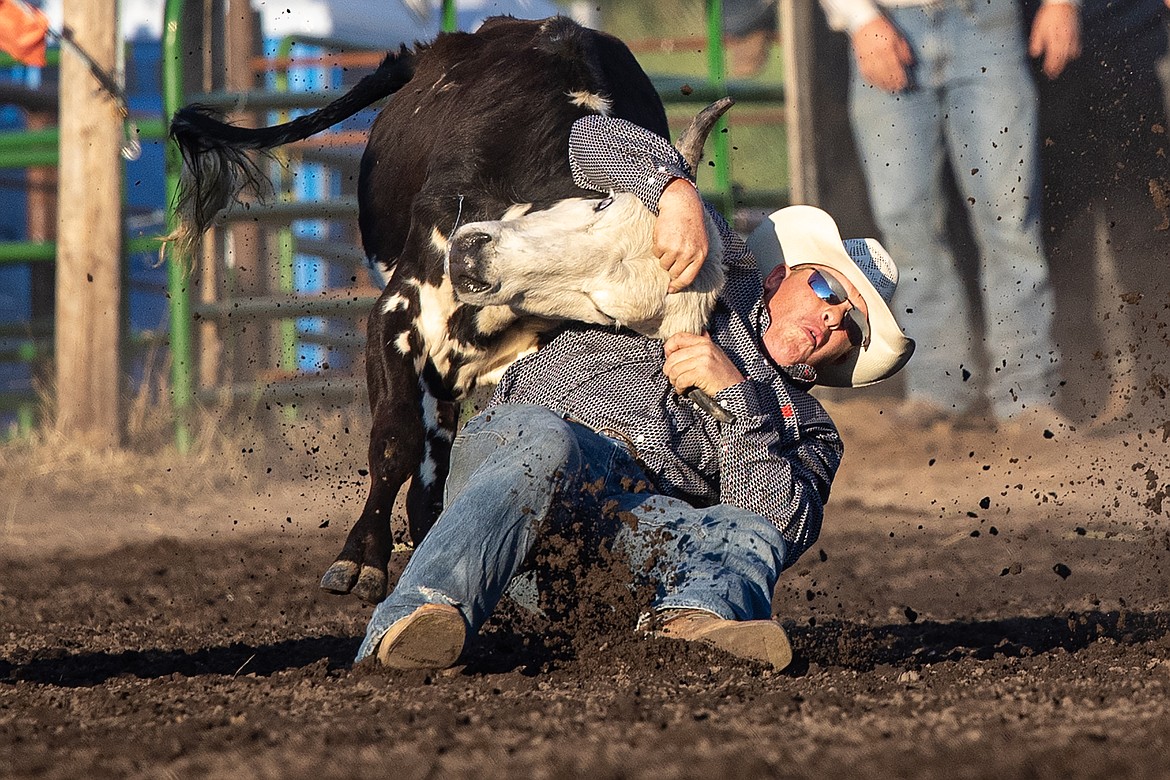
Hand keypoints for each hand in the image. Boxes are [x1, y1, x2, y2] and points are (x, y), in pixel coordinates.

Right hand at [655, 177, 707, 292]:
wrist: (682, 205)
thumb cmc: (691, 224)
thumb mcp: (700, 243)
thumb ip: (694, 259)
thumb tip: (680, 279)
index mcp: (700, 255)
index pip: (688, 278)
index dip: (678, 285)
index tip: (671, 289)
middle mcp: (688, 254)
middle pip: (673, 273)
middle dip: (670, 267)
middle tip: (671, 254)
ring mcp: (675, 250)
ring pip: (663, 264)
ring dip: (664, 255)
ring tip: (670, 241)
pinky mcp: (663, 244)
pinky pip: (656, 253)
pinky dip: (658, 246)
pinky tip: (665, 235)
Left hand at [663, 331, 744, 396]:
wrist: (736, 389)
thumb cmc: (722, 375)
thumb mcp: (712, 354)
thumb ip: (697, 347)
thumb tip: (676, 345)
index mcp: (704, 341)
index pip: (677, 337)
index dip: (668, 349)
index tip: (670, 360)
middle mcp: (704, 348)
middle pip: (673, 357)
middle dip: (669, 370)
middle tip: (674, 378)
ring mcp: (703, 359)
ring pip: (674, 369)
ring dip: (674, 381)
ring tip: (680, 385)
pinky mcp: (702, 372)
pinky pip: (681, 380)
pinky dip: (679, 388)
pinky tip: (684, 390)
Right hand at [851, 16, 912, 92]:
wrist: (863, 23)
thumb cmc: (881, 29)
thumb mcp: (897, 36)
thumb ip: (903, 50)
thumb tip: (909, 62)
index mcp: (886, 48)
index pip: (894, 67)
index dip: (900, 77)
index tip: (905, 83)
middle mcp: (876, 55)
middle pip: (885, 74)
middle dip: (892, 83)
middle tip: (898, 89)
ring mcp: (867, 59)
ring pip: (876, 77)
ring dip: (883, 85)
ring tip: (889, 89)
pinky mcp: (861, 62)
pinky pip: (867, 75)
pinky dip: (873, 81)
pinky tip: (878, 84)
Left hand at [1029, 1, 1080, 78]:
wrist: (1062, 3)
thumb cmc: (1048, 15)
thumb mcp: (1037, 28)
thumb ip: (1036, 42)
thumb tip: (1035, 54)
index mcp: (1053, 39)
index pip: (1052, 58)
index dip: (1050, 67)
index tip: (1048, 74)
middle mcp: (1064, 39)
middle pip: (1062, 59)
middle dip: (1057, 68)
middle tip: (1053, 76)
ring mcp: (1072, 37)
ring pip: (1070, 54)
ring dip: (1065, 62)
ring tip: (1060, 68)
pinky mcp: (1077, 33)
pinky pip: (1077, 47)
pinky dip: (1073, 54)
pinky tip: (1070, 56)